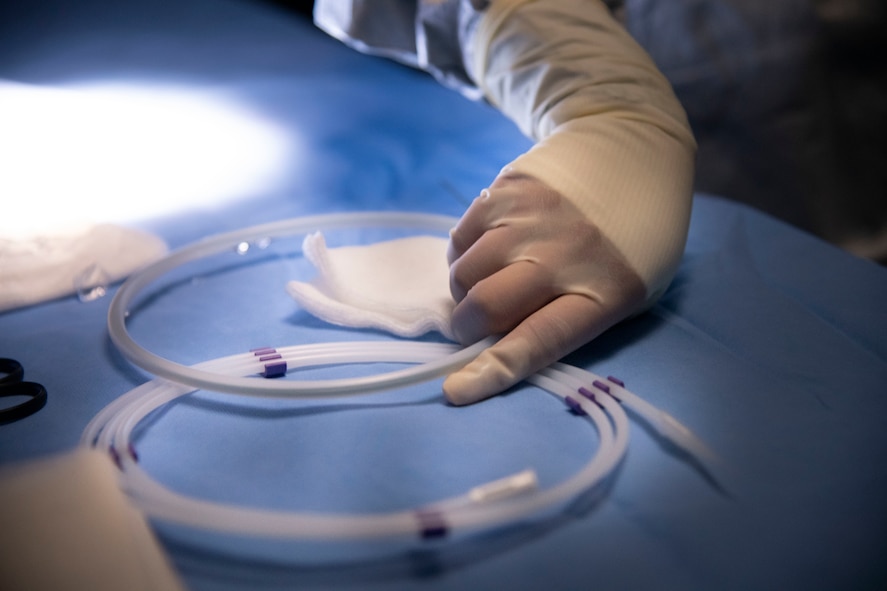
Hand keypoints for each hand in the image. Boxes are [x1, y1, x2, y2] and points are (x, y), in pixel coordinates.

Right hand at [442, 172, 646, 404]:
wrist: (632, 149)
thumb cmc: (635, 238)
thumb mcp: (630, 290)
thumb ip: (574, 319)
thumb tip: (500, 341)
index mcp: (604, 292)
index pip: (540, 340)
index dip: (493, 370)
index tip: (456, 389)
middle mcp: (563, 255)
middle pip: (488, 307)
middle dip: (467, 328)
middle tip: (473, 326)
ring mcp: (531, 219)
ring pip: (465, 274)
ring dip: (463, 292)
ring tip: (484, 284)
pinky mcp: (505, 191)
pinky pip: (460, 240)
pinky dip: (461, 258)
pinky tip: (485, 253)